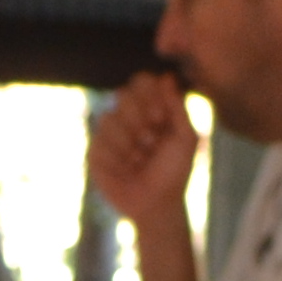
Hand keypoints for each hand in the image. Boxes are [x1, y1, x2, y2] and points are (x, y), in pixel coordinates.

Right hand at [87, 71, 198, 229]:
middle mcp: (127, 117)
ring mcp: (108, 134)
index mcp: (149, 108)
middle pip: (123, 94)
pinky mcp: (95, 152)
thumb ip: (178, 107)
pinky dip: (117, 158)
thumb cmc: (175, 172)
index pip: (141, 82)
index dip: (149, 95)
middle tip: (151, 142)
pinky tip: (125, 170)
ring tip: (139, 160)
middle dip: (140, 119)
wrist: (158, 204)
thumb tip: (166, 76)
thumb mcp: (186, 139)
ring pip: (109, 118)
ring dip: (130, 143)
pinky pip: (99, 141)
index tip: (161, 119)